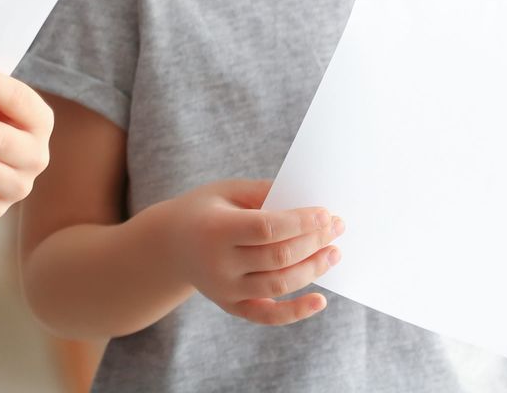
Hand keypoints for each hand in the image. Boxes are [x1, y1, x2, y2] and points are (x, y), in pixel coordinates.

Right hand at [165, 179, 344, 324]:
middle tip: (337, 228)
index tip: (327, 214)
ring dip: (313, 269)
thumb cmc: (204, 210)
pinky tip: (321, 300)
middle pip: (278, 257)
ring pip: (279, 285)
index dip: (301, 222)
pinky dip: (297, 312)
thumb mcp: (225, 191)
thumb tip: (307, 201)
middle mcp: (217, 263)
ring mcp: (224, 289)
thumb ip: (263, 192)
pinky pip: (268, 316)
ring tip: (334, 253)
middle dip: (314, 241)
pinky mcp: (231, 306)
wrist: (168, 244)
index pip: (266, 228)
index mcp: (214, 229)